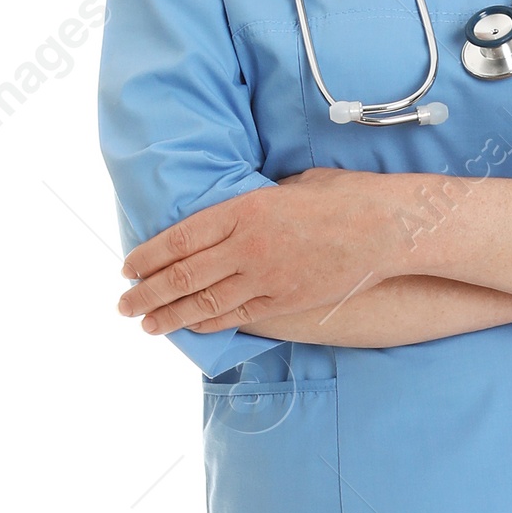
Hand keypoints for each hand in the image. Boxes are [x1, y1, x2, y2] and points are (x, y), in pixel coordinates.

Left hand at [119, 167, 402, 334]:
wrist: (388, 229)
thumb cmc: (344, 198)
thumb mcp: (289, 186)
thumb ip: (254, 202)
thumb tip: (235, 216)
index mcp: (243, 210)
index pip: (180, 238)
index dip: (148, 256)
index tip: (127, 267)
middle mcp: (248, 247)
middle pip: (183, 275)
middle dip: (146, 293)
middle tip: (123, 304)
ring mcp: (266, 278)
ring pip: (205, 302)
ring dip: (170, 316)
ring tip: (147, 324)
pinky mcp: (286, 301)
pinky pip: (238, 316)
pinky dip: (210, 322)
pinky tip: (191, 326)